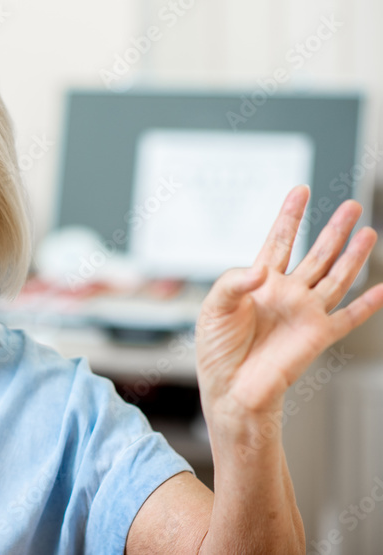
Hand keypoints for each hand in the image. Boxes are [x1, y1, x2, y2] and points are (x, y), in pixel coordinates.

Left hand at [194, 184, 382, 419]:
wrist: (230, 388)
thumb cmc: (216, 349)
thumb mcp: (213, 307)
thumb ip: (234, 281)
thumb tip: (262, 269)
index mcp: (258, 282)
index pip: (279, 241)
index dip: (290, 216)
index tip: (300, 191)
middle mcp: (286, 293)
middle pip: (316, 253)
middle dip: (333, 228)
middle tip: (350, 205)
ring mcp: (304, 313)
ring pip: (336, 277)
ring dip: (353, 255)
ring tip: (367, 231)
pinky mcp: (318, 335)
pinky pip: (349, 317)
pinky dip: (367, 305)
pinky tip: (382, 289)